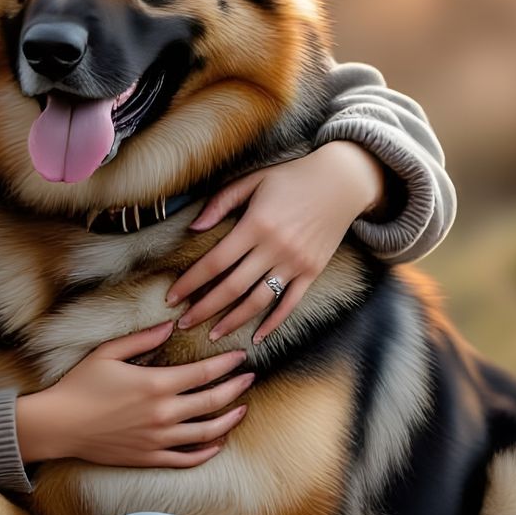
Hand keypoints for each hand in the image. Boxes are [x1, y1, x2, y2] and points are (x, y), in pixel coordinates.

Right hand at [15, 319, 251, 466]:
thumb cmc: (80, 385)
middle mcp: (163, 413)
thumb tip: (170, 326)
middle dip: (236, 388)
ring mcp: (158, 439)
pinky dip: (206, 452)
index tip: (241, 357)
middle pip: (212, 401)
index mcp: (155, 384)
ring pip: (206, 433)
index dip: (226, 364)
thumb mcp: (108, 353)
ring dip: (229, 420)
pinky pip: (186, 459)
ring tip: (242, 409)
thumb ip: (142, 339)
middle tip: (249, 379)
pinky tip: (217, 443)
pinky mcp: (149, 457)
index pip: (203, 373)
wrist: (59, 425)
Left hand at [164, 142, 384, 344]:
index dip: (191, 282)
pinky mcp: (312, 272)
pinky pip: (290, 304)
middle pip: (232, 288)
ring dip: (233, 321)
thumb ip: (221, 202)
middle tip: (183, 324)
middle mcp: (275, 248)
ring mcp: (295, 263)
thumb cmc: (292, 178)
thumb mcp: (254, 180)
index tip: (172, 297)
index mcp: (255, 225)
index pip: (215, 262)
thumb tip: (193, 228)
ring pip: (258, 301)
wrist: (342, 181)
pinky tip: (256, 337)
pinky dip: (273, 323)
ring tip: (213, 335)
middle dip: (204, 309)